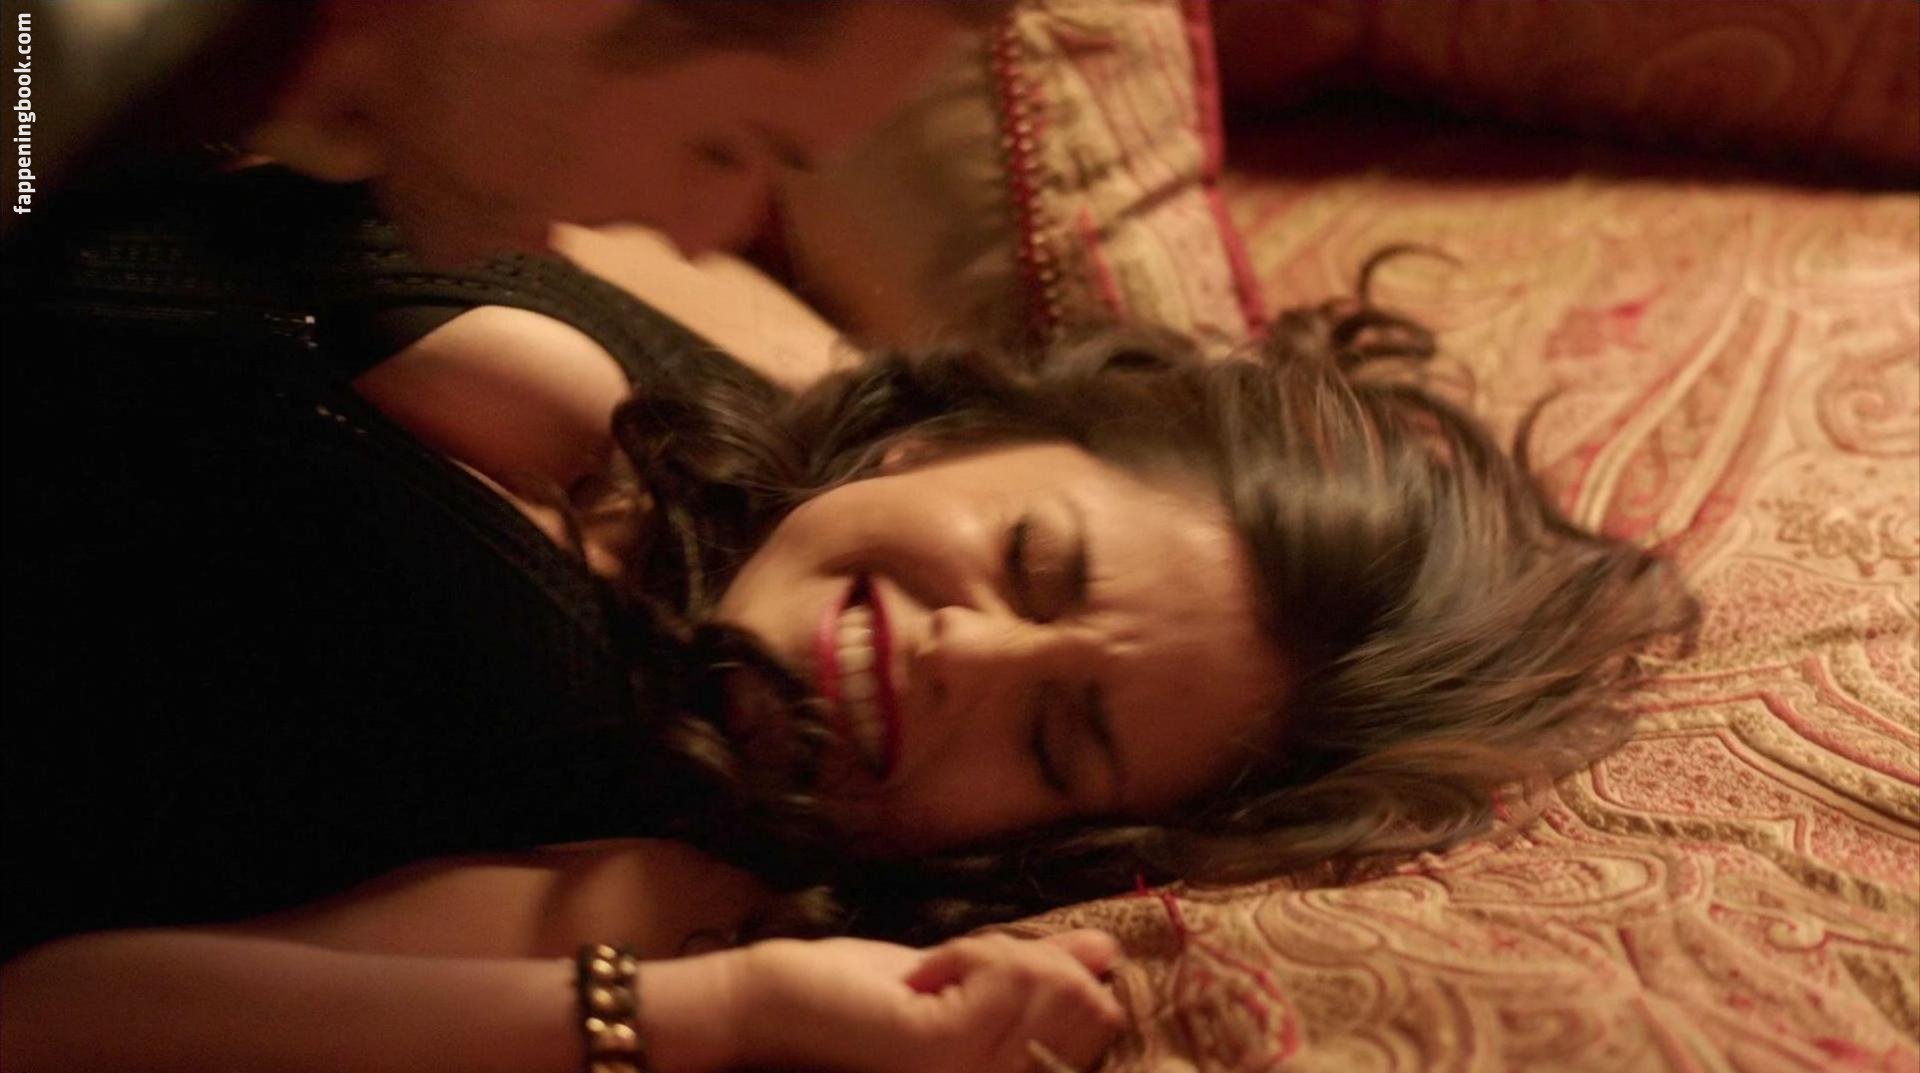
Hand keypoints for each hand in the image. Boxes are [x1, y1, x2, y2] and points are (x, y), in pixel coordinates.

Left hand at [732, 930, 1125, 1072]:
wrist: (773, 1004)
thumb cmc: (857, 995)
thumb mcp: (963, 977)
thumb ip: (1034, 970)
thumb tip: (1106, 951)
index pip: (1100, 1027)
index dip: (1073, 976)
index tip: (998, 965)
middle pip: (1090, 1010)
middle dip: (1043, 961)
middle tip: (963, 967)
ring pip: (1054, 988)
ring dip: (1000, 952)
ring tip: (937, 970)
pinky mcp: (946, 1052)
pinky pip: (1009, 977)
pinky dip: (973, 951)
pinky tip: (924, 972)